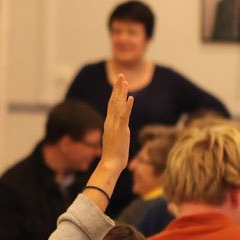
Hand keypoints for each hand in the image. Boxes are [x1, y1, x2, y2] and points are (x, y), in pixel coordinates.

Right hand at [84, 74, 132, 209]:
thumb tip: (122, 128)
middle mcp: (110, 122)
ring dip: (121, 92)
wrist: (110, 164)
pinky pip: (124, 116)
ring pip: (117, 105)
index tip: (120, 82)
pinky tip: (130, 98)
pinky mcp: (121, 131)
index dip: (115, 93)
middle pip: (113, 101)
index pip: (112, 104)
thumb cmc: (114, 154)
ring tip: (125, 81)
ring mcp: (115, 126)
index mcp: (109, 123)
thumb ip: (117, 131)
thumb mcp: (115, 139)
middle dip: (117, 88)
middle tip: (121, 75)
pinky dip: (127, 107)